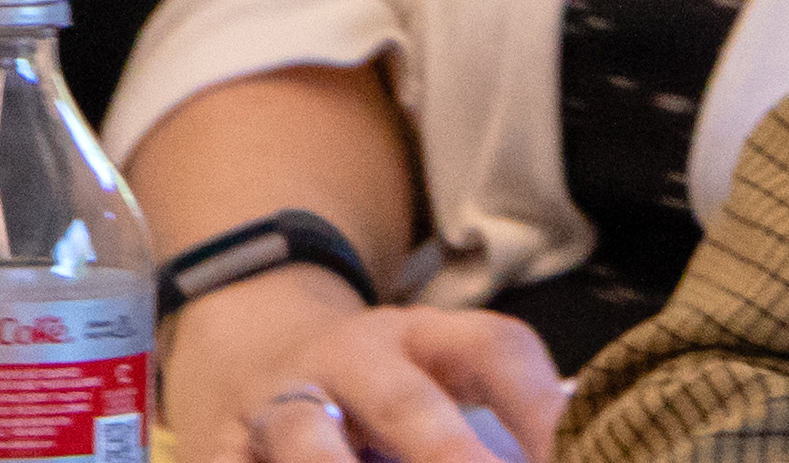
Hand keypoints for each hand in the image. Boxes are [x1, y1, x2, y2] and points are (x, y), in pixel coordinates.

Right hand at [170, 272, 565, 462]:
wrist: (246, 341)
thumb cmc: (371, 386)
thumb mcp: (430, 376)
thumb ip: (495, 412)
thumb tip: (569, 446)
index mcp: (420, 338)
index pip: (493, 351)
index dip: (539, 405)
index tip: (572, 452)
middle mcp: (351, 361)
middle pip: (405, 403)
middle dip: (446, 455)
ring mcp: (278, 405)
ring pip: (304, 440)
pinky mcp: (216, 446)